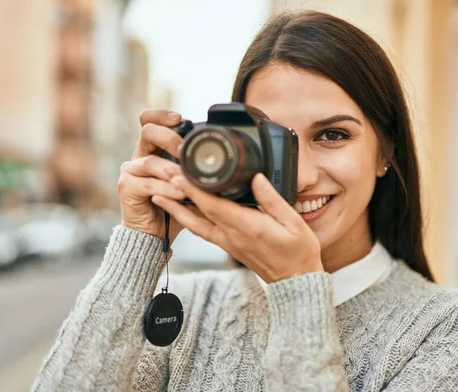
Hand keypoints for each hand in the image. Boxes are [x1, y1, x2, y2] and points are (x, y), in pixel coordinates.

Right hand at [118, 109, 189, 240]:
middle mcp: (139, 156)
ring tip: (186, 180)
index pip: (149, 121)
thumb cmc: (174, 206)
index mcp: (153, 149)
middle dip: (170, 138)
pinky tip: (179, 194)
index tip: (180, 118)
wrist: (154, 234)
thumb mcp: (189, 182)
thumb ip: (195, 168)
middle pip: (147, 132)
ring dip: (172, 170)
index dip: (162, 115)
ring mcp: (131, 171)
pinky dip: (166, 189)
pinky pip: (148, 184)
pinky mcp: (126, 187)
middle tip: (185, 151)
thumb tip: (222, 159)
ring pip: (150, 161)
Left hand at [151, 173, 323, 282]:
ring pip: (196, 224)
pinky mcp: (229, 247)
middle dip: (179, 193)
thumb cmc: (298, 252)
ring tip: (159, 194)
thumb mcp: (293, 222)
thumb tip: (256, 178)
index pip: (214, 206)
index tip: (179, 174)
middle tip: (161, 176)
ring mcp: (228, 243)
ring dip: (176, 209)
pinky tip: (182, 212)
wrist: (295, 281)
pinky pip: (203, 232)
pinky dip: (189, 220)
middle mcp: (233, 236)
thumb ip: (272, 199)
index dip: (194, 190)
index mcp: (248, 227)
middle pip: (199, 212)